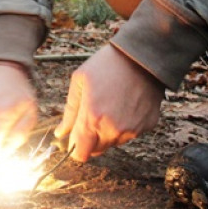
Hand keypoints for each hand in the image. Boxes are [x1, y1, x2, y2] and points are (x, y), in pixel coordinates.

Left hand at [55, 45, 164, 161]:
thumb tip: (60, 133)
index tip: (75, 137)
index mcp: (93, 118)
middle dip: (91, 138)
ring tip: (110, 104)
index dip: (75, 147)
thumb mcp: (80, 81)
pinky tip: (125, 104)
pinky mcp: (147, 126)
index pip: (81, 154)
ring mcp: (132, 129)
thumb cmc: (108, 64)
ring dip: (108, 131)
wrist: (142, 55)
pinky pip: (130, 133)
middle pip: (97, 150)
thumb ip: (69, 111)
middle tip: (93, 115)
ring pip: (113, 142)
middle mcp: (113, 129)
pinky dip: (125, 125)